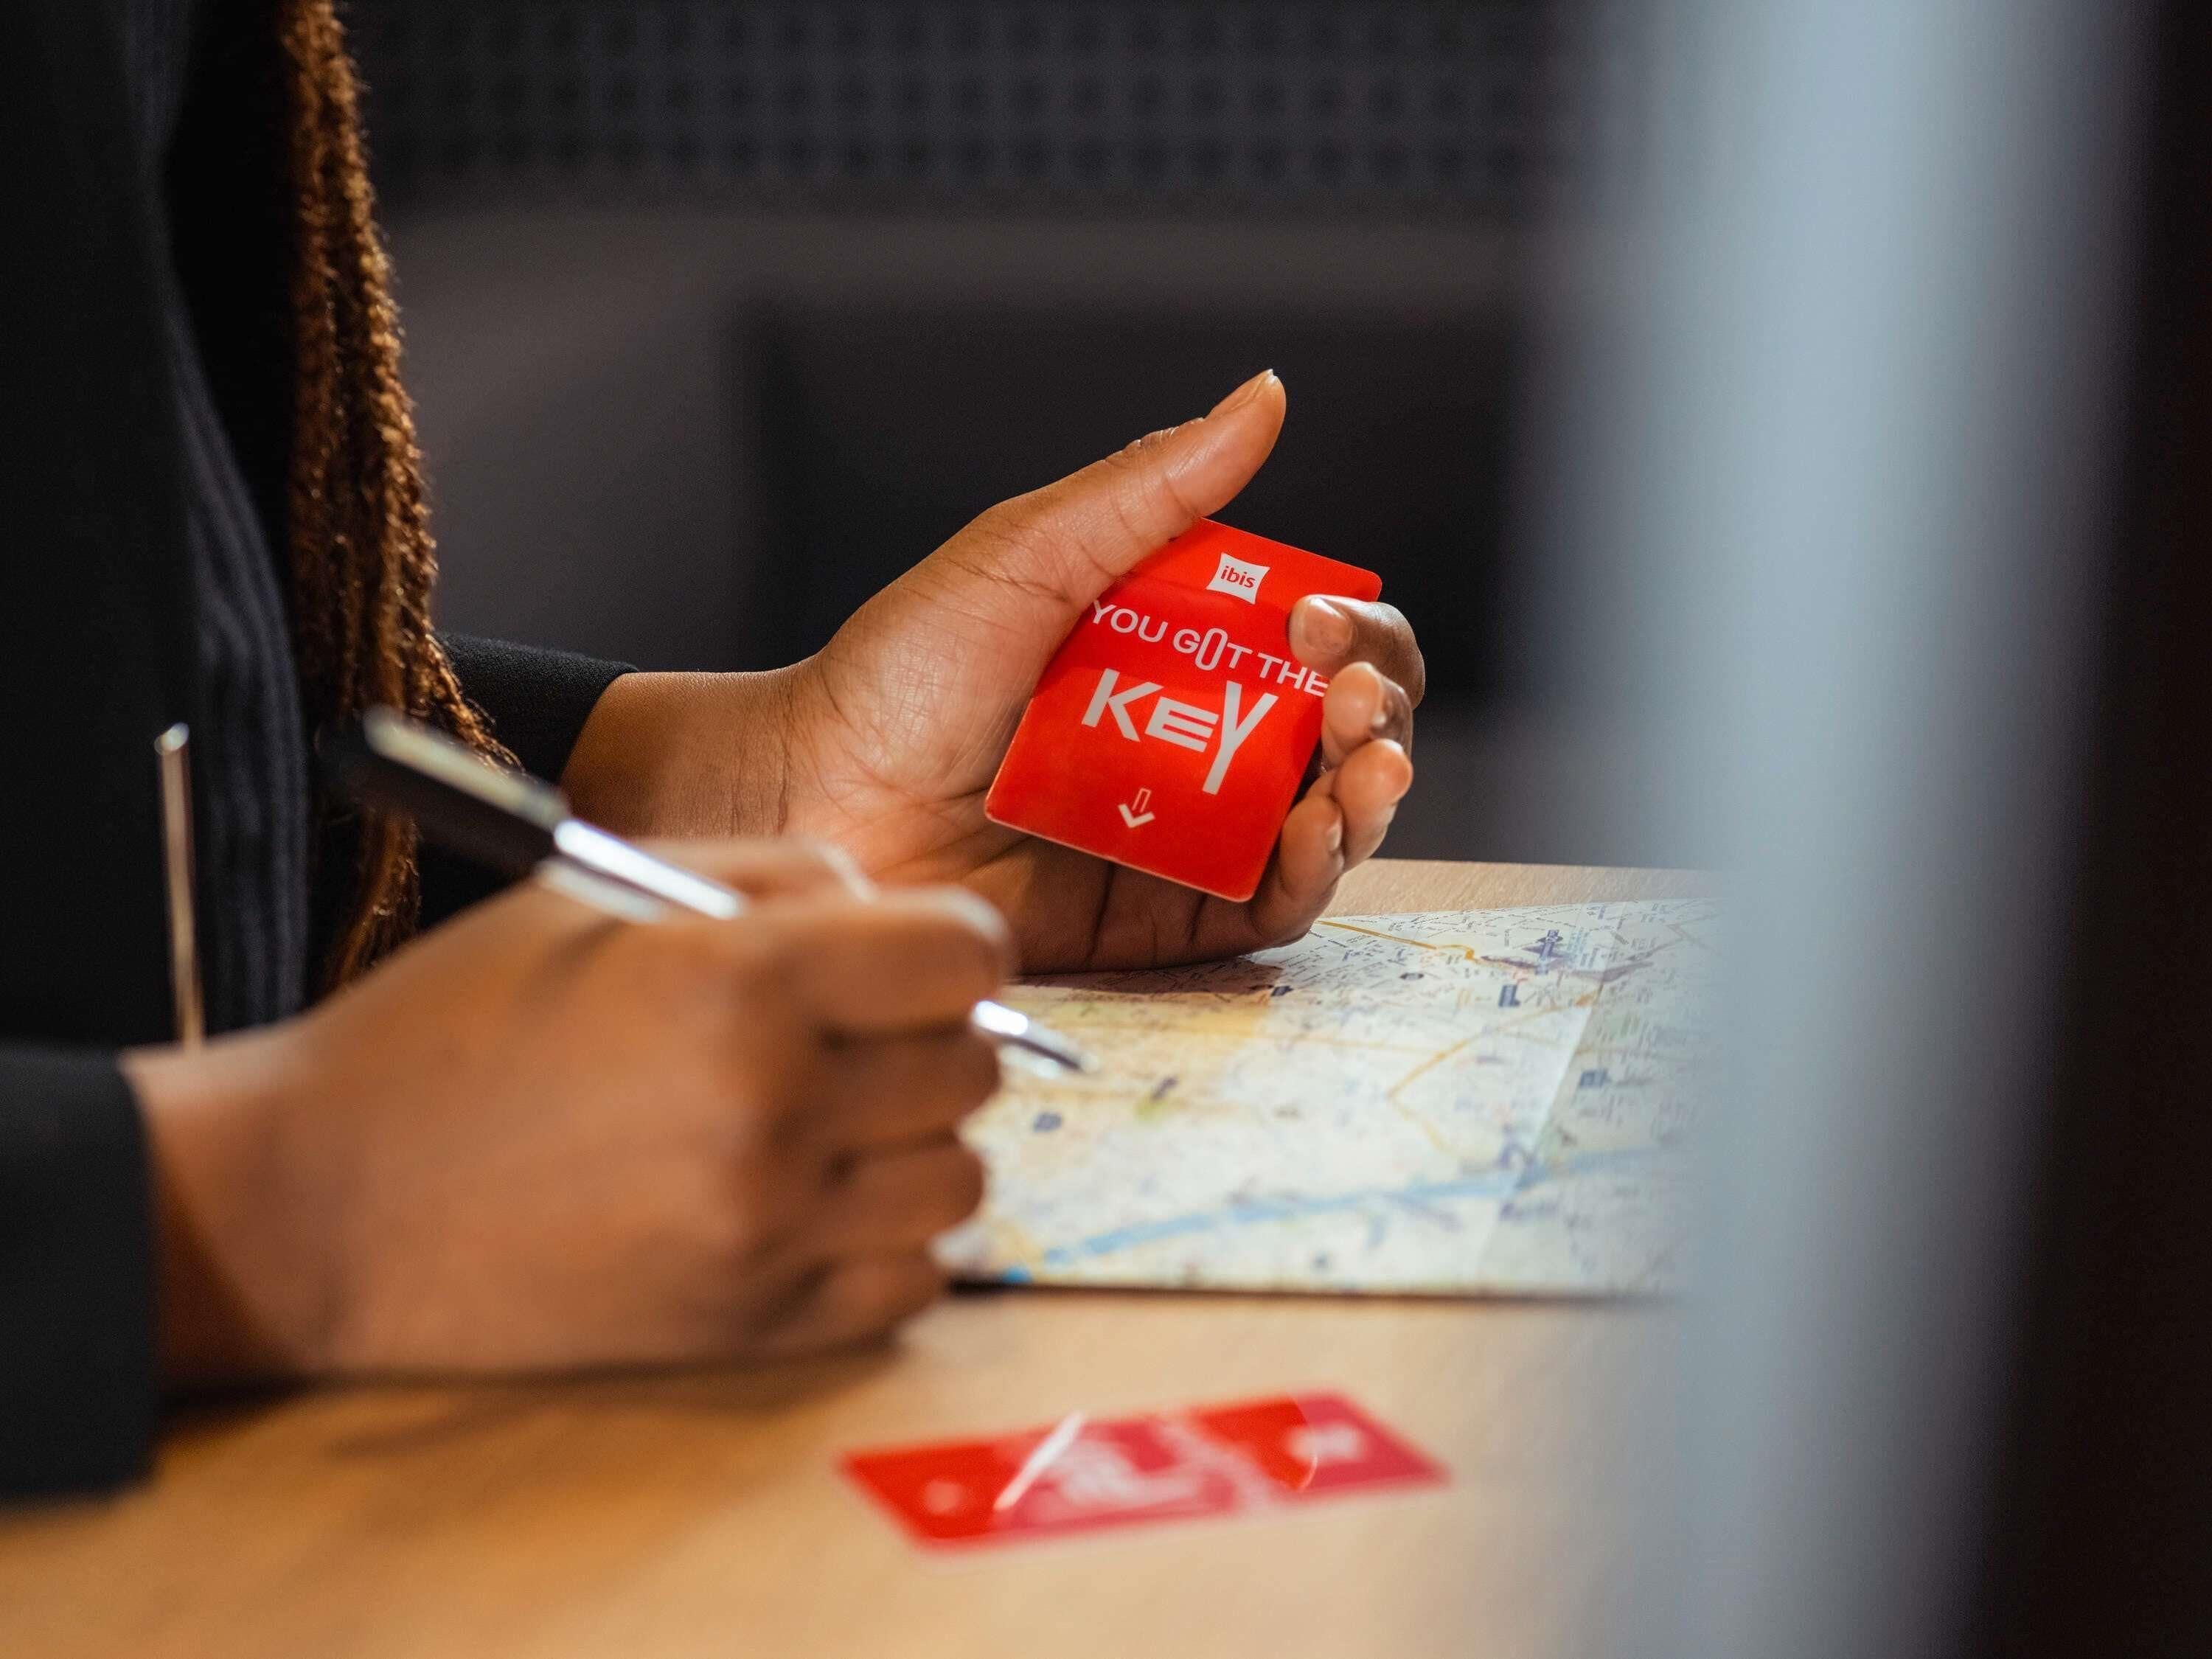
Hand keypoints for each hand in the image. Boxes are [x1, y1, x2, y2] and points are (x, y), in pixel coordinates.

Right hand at [124, 842, 1007, 1383]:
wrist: (325, 1203)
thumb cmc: (456, 1027)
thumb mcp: (603, 896)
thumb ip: (775, 879)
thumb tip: (894, 915)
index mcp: (740, 985)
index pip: (969, 955)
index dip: (947, 945)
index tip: (906, 958)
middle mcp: (774, 1112)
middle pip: (973, 1065)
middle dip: (925, 1037)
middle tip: (846, 1037)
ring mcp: (770, 1234)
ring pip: (959, 1178)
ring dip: (913, 1144)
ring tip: (825, 1126)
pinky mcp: (754, 1329)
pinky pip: (913, 1282)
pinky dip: (886, 1242)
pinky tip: (809, 1208)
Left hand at [566, 372, 1422, 970]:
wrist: (817, 792)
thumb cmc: (904, 671)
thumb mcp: (1031, 553)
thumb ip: (1152, 489)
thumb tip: (1264, 398)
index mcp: (1180, 650)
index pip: (1315, 640)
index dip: (1347, 628)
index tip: (1312, 623)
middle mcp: (1197, 743)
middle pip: (1341, 729)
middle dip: (1375, 706)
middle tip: (1347, 698)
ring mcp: (1184, 834)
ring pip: (1328, 821)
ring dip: (1372, 790)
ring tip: (1366, 763)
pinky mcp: (1159, 920)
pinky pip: (1267, 909)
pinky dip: (1315, 874)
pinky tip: (1319, 833)